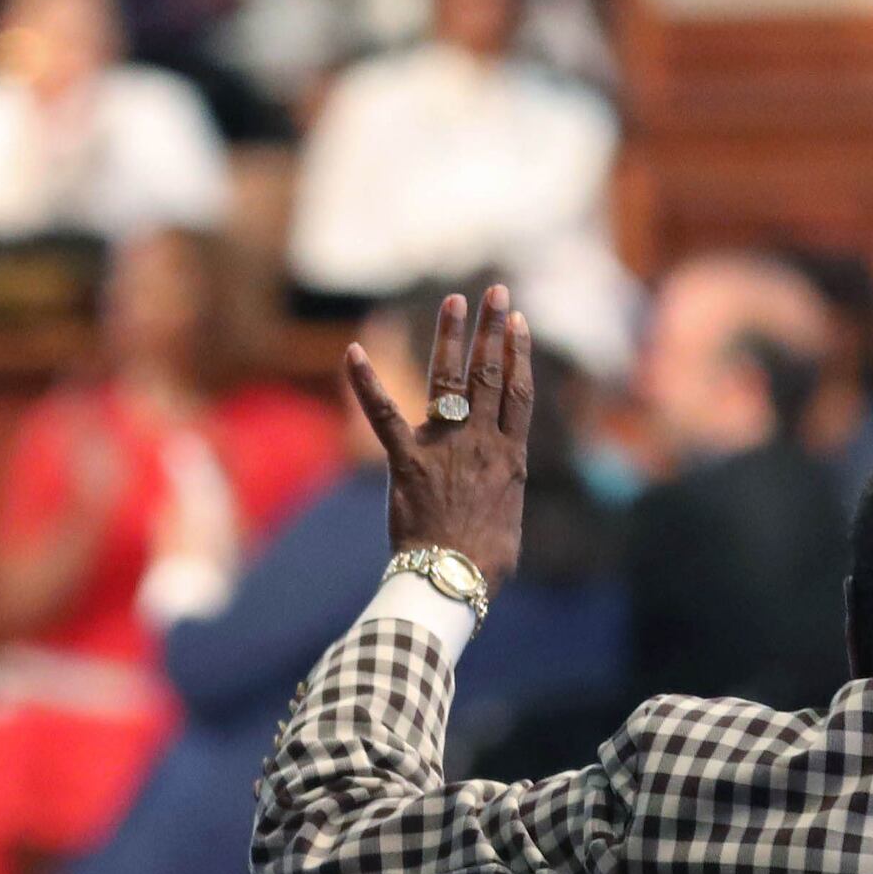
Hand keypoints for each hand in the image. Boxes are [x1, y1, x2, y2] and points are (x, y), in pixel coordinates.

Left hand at [347, 285, 532, 585]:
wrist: (452, 580)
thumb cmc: (483, 564)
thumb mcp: (507, 519)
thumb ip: (502, 490)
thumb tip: (501, 488)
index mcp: (510, 458)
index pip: (518, 393)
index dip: (519, 354)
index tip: (519, 322)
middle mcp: (481, 443)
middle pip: (490, 375)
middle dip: (493, 330)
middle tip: (496, 293)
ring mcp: (444, 448)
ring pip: (450, 381)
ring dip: (452, 338)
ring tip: (455, 301)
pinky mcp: (407, 462)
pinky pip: (383, 415)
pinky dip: (365, 383)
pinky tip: (353, 352)